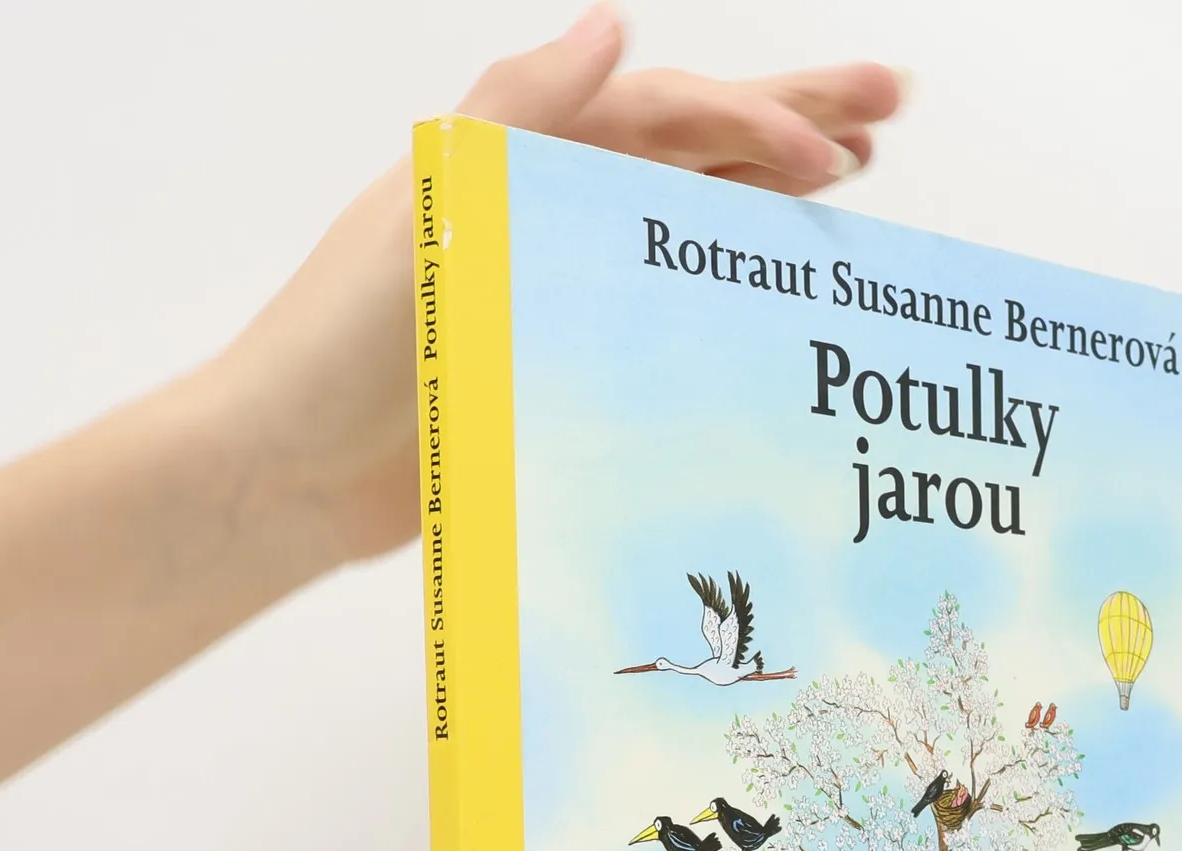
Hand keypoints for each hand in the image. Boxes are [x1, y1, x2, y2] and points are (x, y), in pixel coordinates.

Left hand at [211, 8, 901, 569]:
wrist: (291, 474)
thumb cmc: (339, 346)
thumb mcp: (427, 217)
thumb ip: (518, 120)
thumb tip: (615, 26)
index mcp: (522, 160)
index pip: (665, 118)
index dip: (756, 122)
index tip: (838, 160)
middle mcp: (548, 209)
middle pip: (690, 147)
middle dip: (792, 119)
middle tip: (891, 101)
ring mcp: (559, 286)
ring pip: (687, 221)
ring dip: (768, 193)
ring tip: (856, 177)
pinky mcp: (563, 362)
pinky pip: (664, 311)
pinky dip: (726, 292)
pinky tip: (777, 293)